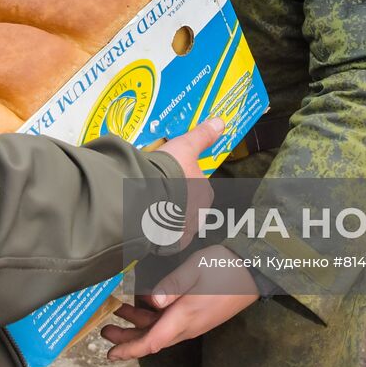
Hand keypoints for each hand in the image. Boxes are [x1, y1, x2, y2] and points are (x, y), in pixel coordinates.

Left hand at [101, 246, 259, 360]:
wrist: (253, 270)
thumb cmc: (224, 267)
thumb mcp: (195, 269)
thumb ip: (172, 285)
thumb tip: (150, 301)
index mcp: (185, 316)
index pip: (152, 341)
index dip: (130, 349)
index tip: (110, 353)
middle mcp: (189, 325)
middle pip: (153, 338)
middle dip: (127, 337)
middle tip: (106, 329)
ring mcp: (195, 322)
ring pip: (160, 330)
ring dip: (138, 325)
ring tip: (119, 314)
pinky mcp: (198, 315)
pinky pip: (171, 323)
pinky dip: (153, 318)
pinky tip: (144, 305)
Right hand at [150, 118, 223, 248]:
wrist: (145, 198)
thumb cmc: (168, 171)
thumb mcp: (185, 147)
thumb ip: (202, 136)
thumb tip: (221, 122)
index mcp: (205, 192)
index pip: (196, 186)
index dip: (182, 181)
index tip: (168, 178)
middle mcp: (199, 214)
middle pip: (187, 205)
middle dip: (175, 201)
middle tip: (156, 191)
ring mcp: (184, 231)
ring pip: (176, 222)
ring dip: (166, 217)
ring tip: (148, 207)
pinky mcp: (169, 244)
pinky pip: (165, 237)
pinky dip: (158, 232)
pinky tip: (147, 223)